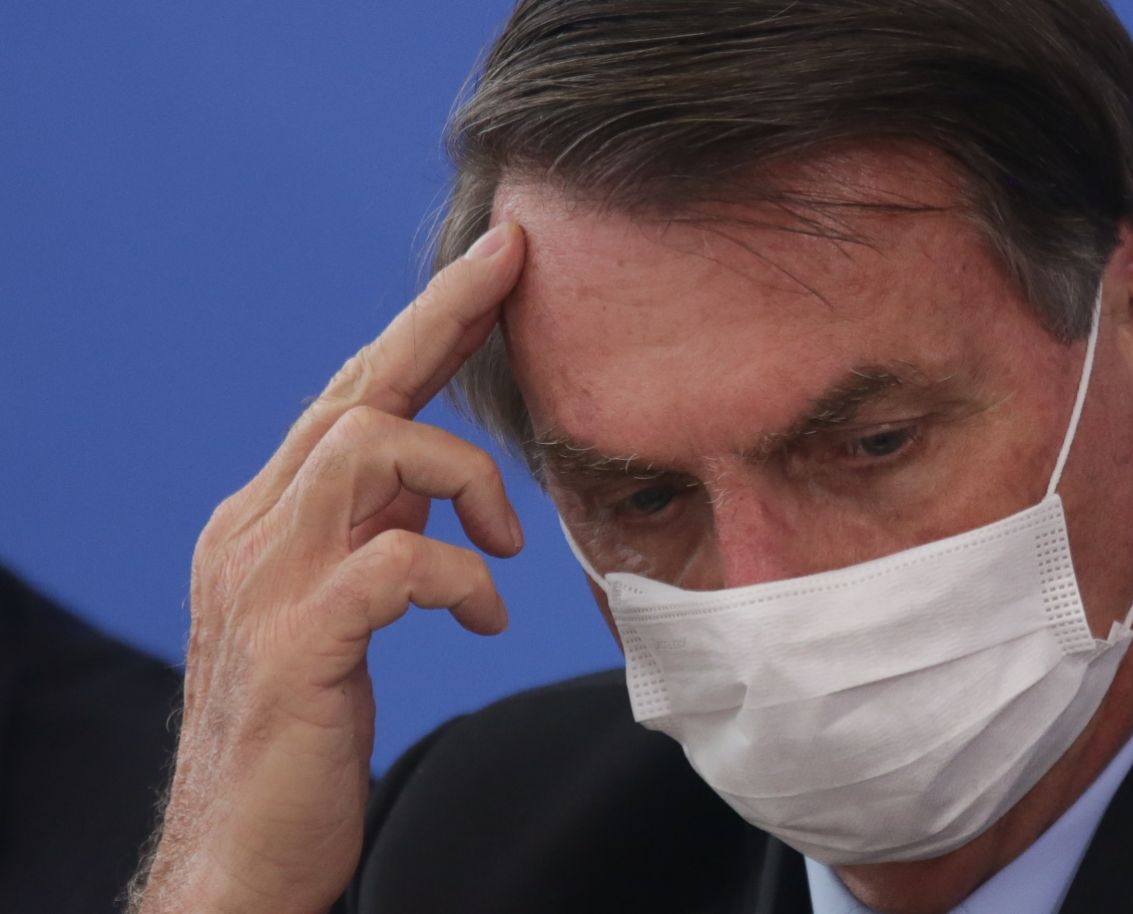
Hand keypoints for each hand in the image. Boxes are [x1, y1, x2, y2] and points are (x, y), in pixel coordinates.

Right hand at [132, 224, 526, 913]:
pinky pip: (394, 564)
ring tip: (505, 540)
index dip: (422, 326)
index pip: (351, 393)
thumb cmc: (301, 734)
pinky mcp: (298, 648)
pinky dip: (458, 576)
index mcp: (268, 519)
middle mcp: (253, 532)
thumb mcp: (342, 611)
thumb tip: (444, 485)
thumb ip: (377, 535)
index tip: (492, 266)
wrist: (239, 852)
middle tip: (512, 267)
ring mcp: (266, 585)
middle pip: (354, 389)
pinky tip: (482, 619)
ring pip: (363, 448)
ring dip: (459, 474)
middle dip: (440, 320)